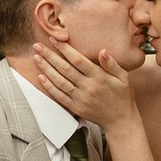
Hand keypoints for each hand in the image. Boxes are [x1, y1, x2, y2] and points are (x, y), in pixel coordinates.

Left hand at [25, 18, 136, 132]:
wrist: (120, 121)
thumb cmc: (123, 96)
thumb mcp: (124, 77)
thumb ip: (112, 64)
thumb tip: (102, 51)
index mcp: (99, 77)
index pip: (77, 60)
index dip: (64, 49)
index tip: (54, 39)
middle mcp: (88, 87)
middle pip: (65, 69)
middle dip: (50, 56)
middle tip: (38, 45)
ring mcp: (80, 98)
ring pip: (59, 81)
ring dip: (46, 69)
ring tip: (36, 58)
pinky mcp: (76, 108)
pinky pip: (59, 96)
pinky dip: (49, 87)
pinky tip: (41, 77)